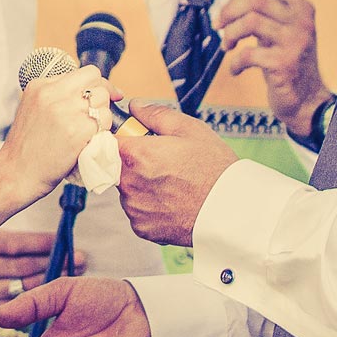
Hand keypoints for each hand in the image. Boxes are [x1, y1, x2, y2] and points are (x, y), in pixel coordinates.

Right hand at [0, 64, 113, 197]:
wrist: (15, 173)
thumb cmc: (26, 146)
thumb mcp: (33, 108)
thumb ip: (57, 95)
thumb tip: (93, 89)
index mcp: (41, 85)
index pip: (85, 72)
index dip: (96, 85)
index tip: (99, 97)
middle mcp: (52, 93)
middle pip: (98, 83)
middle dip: (102, 99)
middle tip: (95, 116)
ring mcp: (66, 110)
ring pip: (104, 101)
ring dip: (102, 116)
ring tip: (88, 131)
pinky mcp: (77, 130)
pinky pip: (105, 121)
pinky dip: (102, 132)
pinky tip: (88, 141)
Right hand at [0, 228, 85, 314]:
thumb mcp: (0, 223)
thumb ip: (20, 221)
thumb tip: (50, 212)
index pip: (16, 244)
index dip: (44, 244)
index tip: (67, 241)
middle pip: (21, 266)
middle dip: (54, 261)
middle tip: (80, 258)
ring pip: (23, 285)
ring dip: (51, 278)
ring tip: (73, 271)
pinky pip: (18, 303)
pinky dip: (39, 296)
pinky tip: (57, 289)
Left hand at [116, 102, 236, 245]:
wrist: (230, 209)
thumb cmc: (212, 167)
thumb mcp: (188, 129)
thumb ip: (154, 115)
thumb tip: (134, 107)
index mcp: (135, 155)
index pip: (106, 141)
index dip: (120, 138)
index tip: (134, 139)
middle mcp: (128, 183)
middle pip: (116, 166)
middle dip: (133, 162)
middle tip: (163, 162)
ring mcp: (134, 208)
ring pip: (127, 190)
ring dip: (141, 185)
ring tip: (172, 183)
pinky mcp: (142, 228)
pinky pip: (138, 211)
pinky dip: (150, 206)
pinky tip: (172, 201)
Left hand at [217, 0, 331, 138]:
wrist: (306, 99)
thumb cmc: (287, 64)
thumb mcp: (279, 32)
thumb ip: (262, 15)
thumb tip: (227, 6)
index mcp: (301, 8)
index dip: (236, 0)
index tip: (224, 16)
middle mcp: (301, 21)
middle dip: (230, 11)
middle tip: (219, 27)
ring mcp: (295, 41)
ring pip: (250, 21)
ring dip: (230, 34)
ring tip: (227, 47)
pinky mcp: (284, 63)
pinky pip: (248, 54)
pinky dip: (235, 62)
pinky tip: (236, 70)